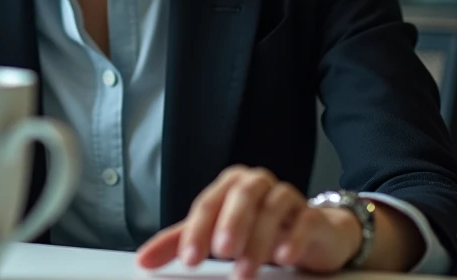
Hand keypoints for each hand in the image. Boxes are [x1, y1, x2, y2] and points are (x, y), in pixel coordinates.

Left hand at [136, 166, 361, 278]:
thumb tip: (143, 260)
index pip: (208, 204)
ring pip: (272, 208)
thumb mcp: (215, 234)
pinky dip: (293, 237)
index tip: (189, 258)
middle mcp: (257, 184)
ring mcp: (286, 197)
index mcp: (229, 185)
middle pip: (241, 196)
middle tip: (221, 252)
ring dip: (258, 240)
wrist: (312, 232)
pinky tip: (284, 257)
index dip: (197, 230)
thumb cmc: (256, 230)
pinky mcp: (313, 215)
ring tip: (245, 271)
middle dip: (230, 223)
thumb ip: (180, 244)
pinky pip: (305, 219)